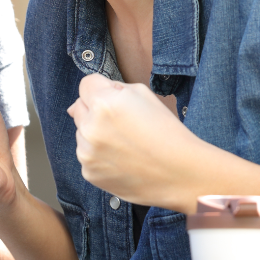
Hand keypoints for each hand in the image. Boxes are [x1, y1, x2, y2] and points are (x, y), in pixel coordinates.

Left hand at [66, 74, 206, 208]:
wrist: (181, 174)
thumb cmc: (166, 132)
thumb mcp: (144, 95)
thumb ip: (110, 89)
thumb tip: (77, 103)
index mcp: (103, 104)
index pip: (85, 84)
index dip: (102, 89)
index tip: (116, 101)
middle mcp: (90, 128)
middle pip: (79, 108)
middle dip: (95, 111)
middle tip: (124, 124)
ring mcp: (87, 153)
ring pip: (82, 134)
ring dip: (96, 135)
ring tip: (126, 145)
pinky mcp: (89, 173)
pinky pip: (87, 156)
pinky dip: (100, 156)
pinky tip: (123, 160)